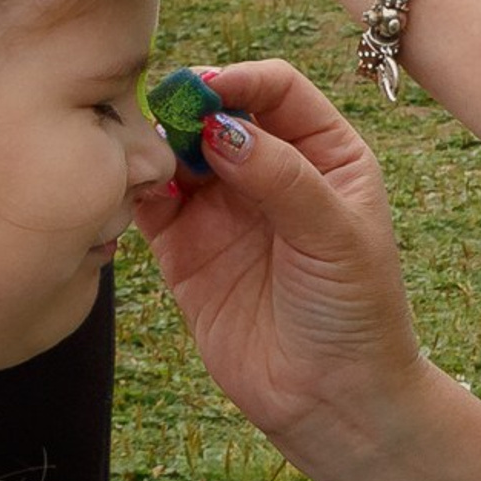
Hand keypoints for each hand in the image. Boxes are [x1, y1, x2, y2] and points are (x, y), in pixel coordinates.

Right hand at [134, 59, 432, 462]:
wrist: (332, 399)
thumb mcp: (335, 235)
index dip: (241, 80)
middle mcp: (272, 171)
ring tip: (136, 150)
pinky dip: (132, 189)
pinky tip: (123, 186)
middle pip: (219, 113)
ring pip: (178, 154)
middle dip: (187, 106)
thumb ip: (281, 177)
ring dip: (154, 144)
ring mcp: (225, 209)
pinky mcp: (185, 251)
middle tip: (156, 112)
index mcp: (326, 153)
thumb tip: (221, 126)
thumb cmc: (357, 310)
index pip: (278, 90)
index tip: (205, 88)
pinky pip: (150, 205)